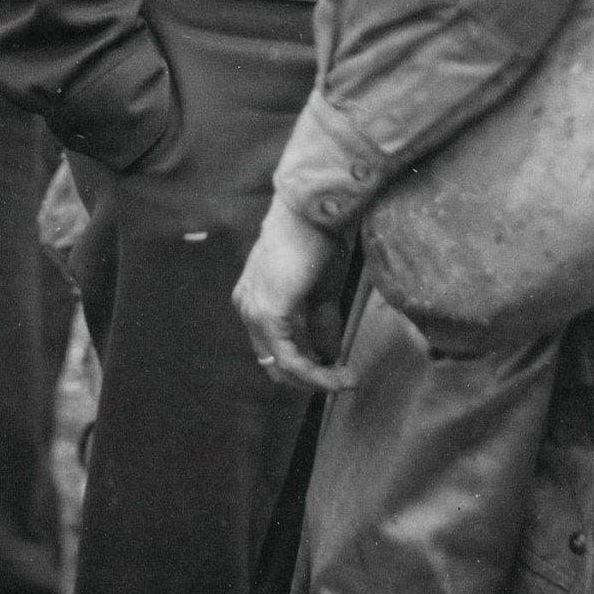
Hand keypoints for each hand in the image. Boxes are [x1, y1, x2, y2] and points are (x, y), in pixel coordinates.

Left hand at [233, 197, 351, 392]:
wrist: (312, 211)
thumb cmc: (317, 240)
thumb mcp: (320, 290)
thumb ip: (320, 323)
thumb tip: (329, 355)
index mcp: (253, 296)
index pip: (272, 344)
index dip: (302, 364)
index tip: (334, 370)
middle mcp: (246, 305)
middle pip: (273, 360)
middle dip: (308, 378)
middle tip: (341, 381)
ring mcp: (253, 311)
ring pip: (281, 364)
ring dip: (315, 379)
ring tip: (346, 381)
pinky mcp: (268, 315)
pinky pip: (289, 359)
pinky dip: (314, 373)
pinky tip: (337, 375)